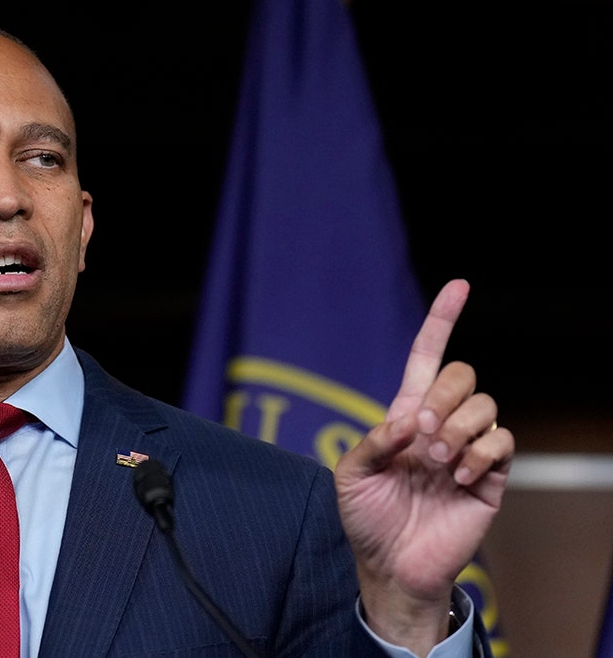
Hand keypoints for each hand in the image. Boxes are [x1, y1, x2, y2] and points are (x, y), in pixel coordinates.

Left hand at [334, 279, 513, 653]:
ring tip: (437, 461)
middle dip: (443, 396)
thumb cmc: (366, 518)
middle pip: (462, 375)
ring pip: (485, 406)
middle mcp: (440, 425)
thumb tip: (409, 420)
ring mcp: (467, 449)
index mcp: (406, 416)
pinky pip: (502, 442)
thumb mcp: (349, 476)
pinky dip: (479, 452)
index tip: (459, 286)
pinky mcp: (490, 476)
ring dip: (458, 428)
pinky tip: (457, 476)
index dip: (441, 321)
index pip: (427, 358)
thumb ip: (372, 441)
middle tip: (421, 435)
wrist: (392, 565)